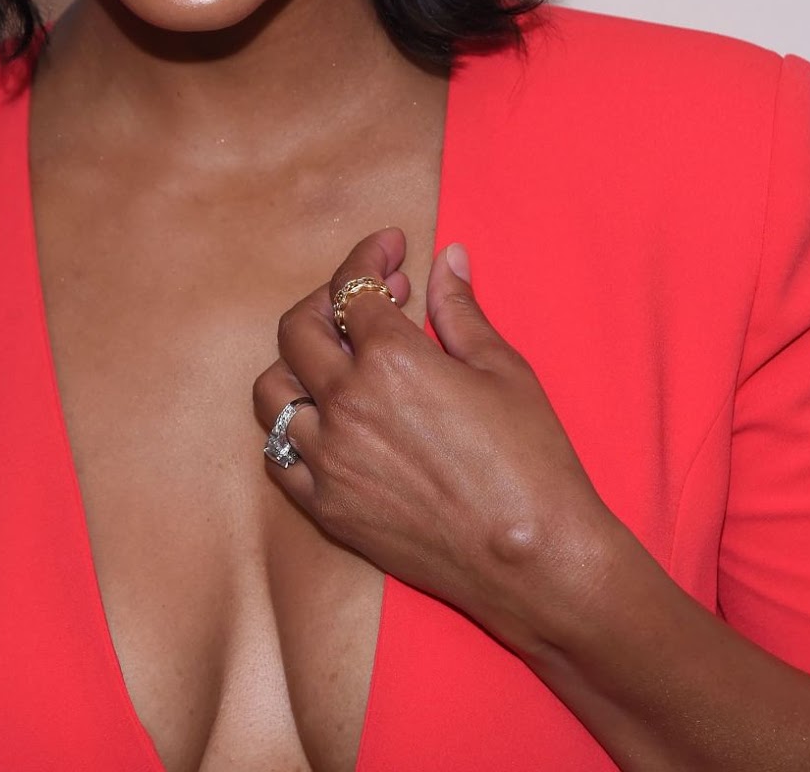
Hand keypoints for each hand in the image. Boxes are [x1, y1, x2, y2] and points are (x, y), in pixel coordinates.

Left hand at [253, 228, 617, 655]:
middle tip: (366, 299)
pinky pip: (278, 455)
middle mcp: (345, 405)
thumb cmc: (531, 462)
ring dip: (300, 362)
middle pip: (297, 330)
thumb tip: (447, 259)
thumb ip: (460, 309)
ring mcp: (328, 460)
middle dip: (325, 300)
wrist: (536, 561)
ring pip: (273, 391)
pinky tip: (328, 419)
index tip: (388, 249)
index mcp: (389, 360)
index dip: (368, 257)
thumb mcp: (502, 369)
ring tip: (341, 359)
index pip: (352, 287)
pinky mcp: (327, 508)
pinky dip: (292, 428)